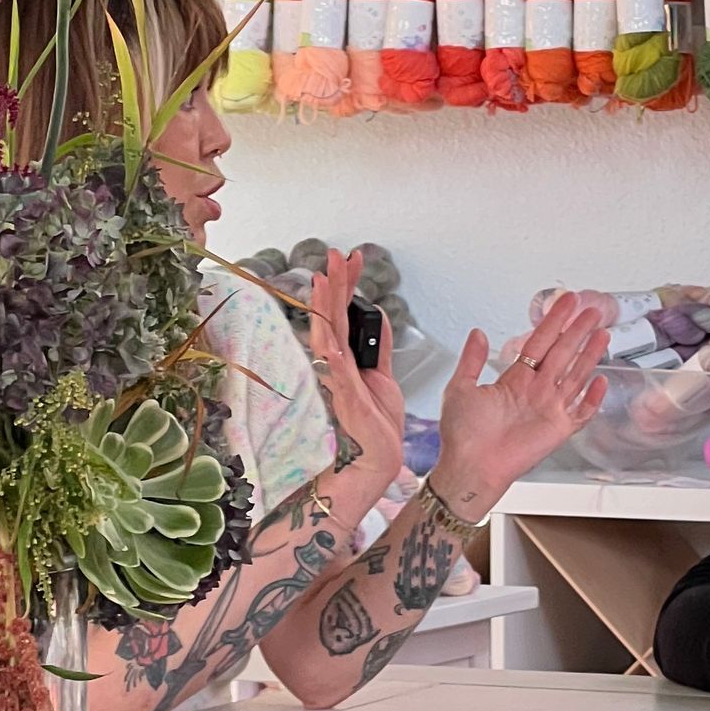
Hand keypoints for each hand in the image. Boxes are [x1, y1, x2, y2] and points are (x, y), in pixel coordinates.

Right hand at [309, 249, 404, 510]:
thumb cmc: (378, 421)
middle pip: (333, 316)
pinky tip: (329, 331)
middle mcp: (338, 364)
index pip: (345, 313)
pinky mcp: (345, 396)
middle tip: (335, 254)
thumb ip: (379, 346)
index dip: (349, 285)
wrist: (379, 457)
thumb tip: (378, 315)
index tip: (353, 257)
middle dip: (335, 284)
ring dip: (327, 306)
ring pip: (329, 334)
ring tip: (326, 278)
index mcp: (348, 357)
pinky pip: (338, 368)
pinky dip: (333, 349)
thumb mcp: (383, 374)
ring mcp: (338, 379)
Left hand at [430, 293, 607, 518]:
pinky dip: (592, 398)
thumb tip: (477, 333)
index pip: (539, 343)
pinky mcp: (558, 430)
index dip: (554, 322)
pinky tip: (601, 381)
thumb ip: (471, 360)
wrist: (470, 467)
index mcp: (515, 380)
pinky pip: (581, 411)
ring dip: (589, 355)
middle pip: (562, 353)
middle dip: (577, 330)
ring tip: (602, 334)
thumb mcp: (459, 389)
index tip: (566, 302)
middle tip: (592, 310)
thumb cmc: (462, 436)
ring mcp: (549, 409)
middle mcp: (535, 391)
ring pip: (575, 375)